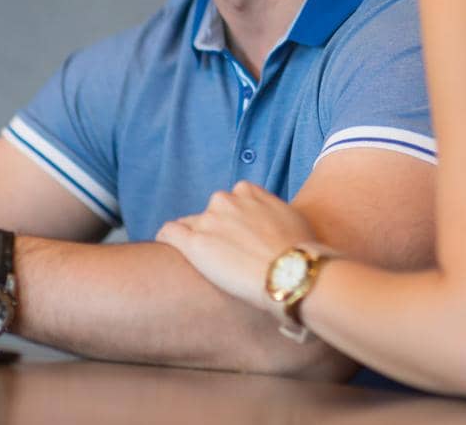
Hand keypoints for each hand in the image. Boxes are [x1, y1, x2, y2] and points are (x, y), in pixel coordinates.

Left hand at [157, 182, 319, 311]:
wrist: (291, 272)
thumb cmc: (299, 250)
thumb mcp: (291, 217)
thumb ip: (272, 211)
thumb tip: (272, 223)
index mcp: (247, 192)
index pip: (230, 201)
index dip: (232, 221)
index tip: (237, 238)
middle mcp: (225, 201)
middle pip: (209, 214)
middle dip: (215, 232)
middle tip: (225, 257)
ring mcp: (208, 221)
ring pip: (189, 225)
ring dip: (194, 240)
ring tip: (202, 264)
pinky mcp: (194, 243)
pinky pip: (168, 233)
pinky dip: (166, 240)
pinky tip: (166, 252)